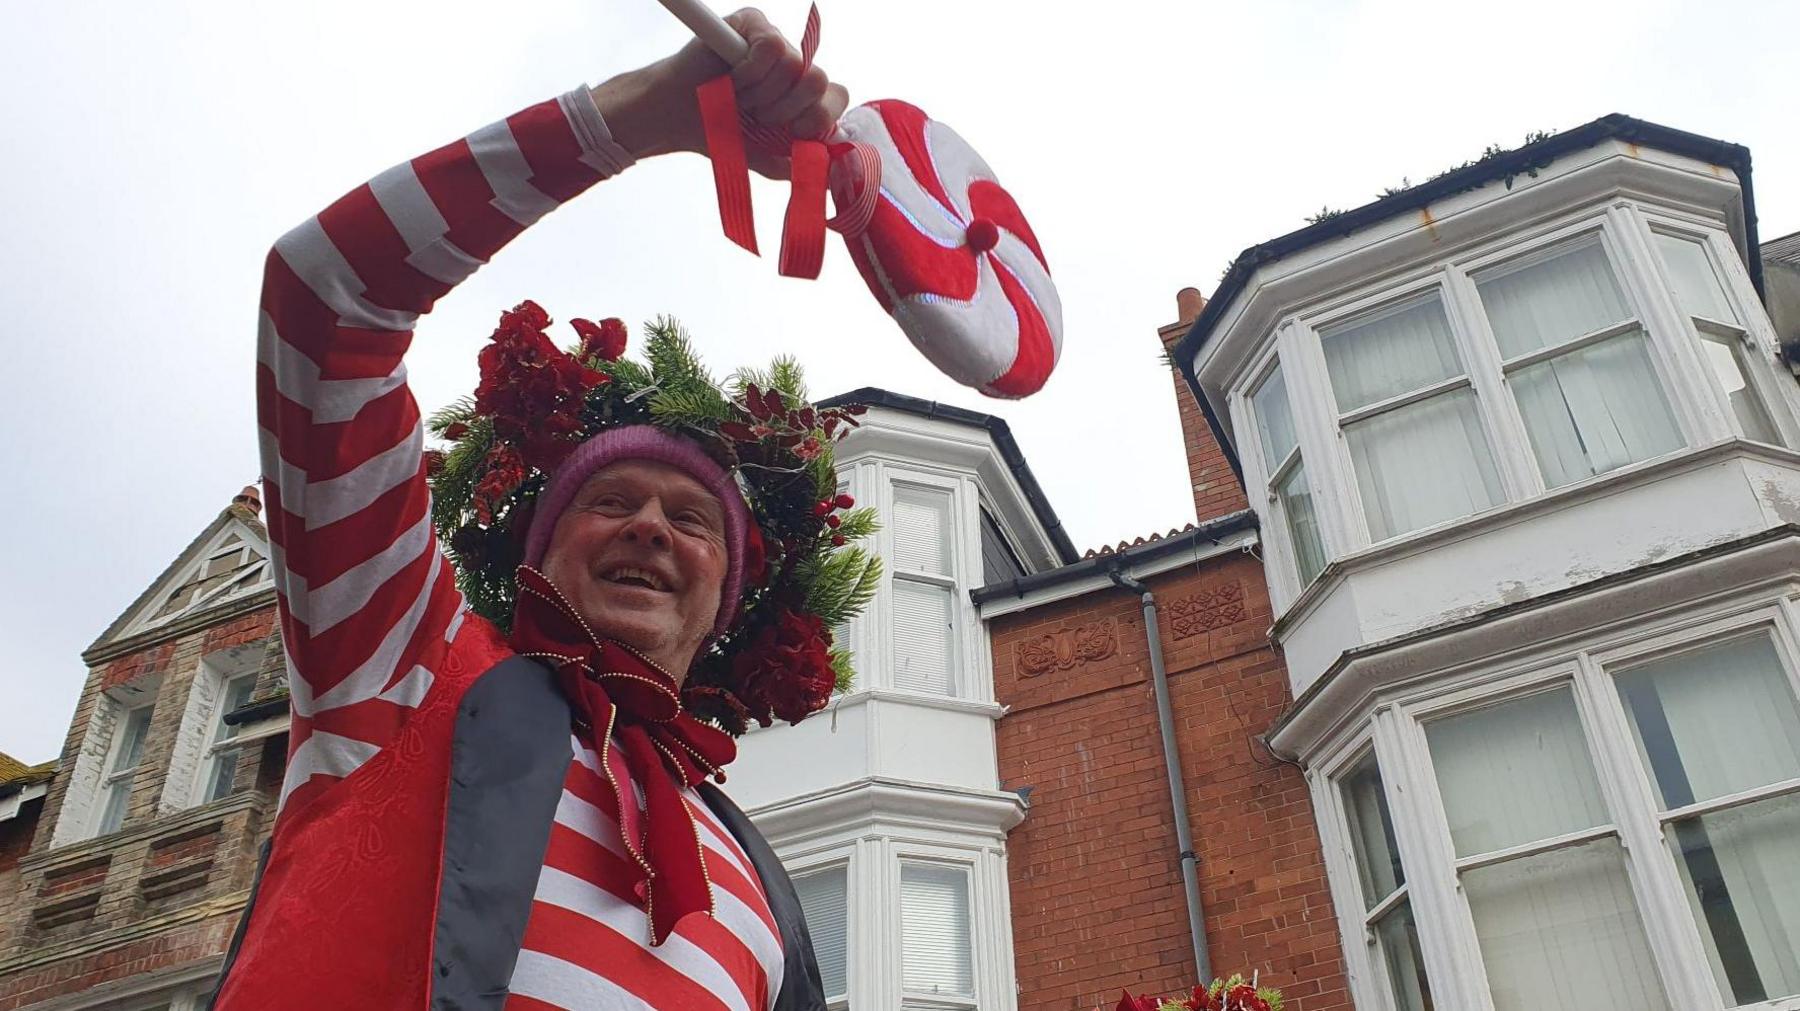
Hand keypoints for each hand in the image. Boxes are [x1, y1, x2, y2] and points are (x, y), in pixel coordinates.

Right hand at [591, 8, 849, 179]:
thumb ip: (797, 166)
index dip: (821, 117)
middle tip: (761, 116)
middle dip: (789, 108)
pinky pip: (772, 45)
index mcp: (803, 95)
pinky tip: (733, 76)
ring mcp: (775, 42)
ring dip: (762, 92)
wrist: (677, 118)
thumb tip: (830, 175)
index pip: (837, 96)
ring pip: (794, 64)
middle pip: (820, 79)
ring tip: (739, 96)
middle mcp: (793, 66)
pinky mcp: (754, 23)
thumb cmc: (719, 131)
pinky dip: (751, 70)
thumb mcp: (763, 157)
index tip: (796, 133)